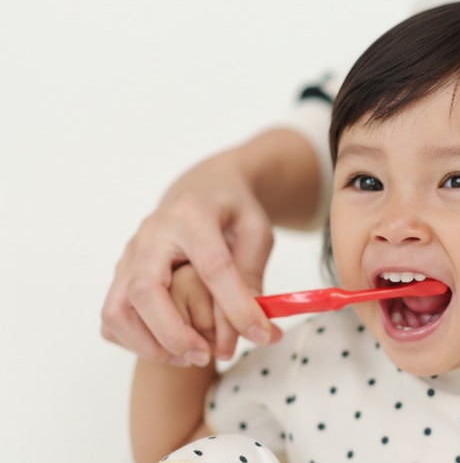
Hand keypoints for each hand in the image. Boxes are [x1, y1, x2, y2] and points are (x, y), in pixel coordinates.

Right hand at [101, 151, 279, 365]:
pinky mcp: (121, 271)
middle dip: (174, 333)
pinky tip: (168, 347)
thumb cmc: (232, 211)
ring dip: (149, 344)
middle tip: (207, 355)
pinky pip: (112, 316)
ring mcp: (130, 253)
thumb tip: (255, 327)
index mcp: (192, 215)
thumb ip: (253, 274)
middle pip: (145, 291)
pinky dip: (133, 341)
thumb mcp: (256, 231)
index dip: (236, 306)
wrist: (201, 188)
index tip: (261, 334)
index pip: (212, 267)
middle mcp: (152, 233)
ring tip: (189, 357)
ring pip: (117, 309)